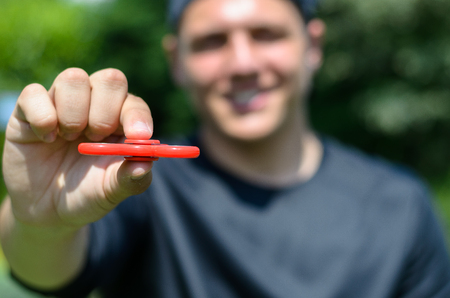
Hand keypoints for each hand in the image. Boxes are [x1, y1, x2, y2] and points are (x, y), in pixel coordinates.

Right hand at [2, 68, 153, 228]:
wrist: (48, 211)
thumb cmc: (87, 194)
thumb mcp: (111, 191)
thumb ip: (131, 179)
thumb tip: (146, 164)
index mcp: (121, 122)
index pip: (134, 103)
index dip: (137, 116)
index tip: (137, 136)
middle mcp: (95, 105)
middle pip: (111, 79)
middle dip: (106, 112)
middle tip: (95, 138)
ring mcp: (63, 103)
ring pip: (75, 78)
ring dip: (74, 113)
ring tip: (69, 138)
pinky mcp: (30, 108)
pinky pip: (35, 92)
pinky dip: (43, 117)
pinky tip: (46, 138)